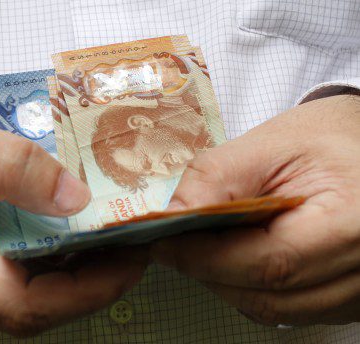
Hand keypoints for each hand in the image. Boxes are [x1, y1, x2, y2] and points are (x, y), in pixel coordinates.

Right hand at [0, 110, 146, 335]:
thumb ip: (11, 166)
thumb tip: (77, 198)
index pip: (22, 303)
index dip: (87, 291)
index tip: (132, 261)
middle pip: (33, 310)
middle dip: (94, 284)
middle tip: (134, 244)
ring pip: (26, 305)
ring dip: (76, 279)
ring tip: (113, 240)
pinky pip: (11, 290)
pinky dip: (50, 272)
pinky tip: (73, 242)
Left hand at [152, 94, 359, 325]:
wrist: (352, 149)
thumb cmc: (316, 142)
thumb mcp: (264, 146)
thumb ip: (214, 179)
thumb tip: (172, 219)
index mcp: (353, 221)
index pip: (272, 261)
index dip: (207, 258)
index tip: (162, 244)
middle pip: (270, 294)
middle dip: (208, 272)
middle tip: (171, 247)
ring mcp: (357, 289)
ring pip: (274, 309)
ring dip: (225, 283)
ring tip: (200, 248)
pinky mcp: (344, 296)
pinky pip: (286, 309)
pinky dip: (249, 289)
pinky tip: (234, 258)